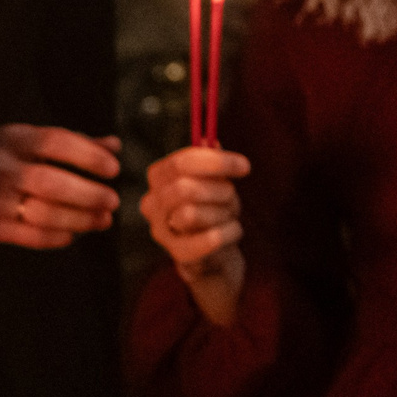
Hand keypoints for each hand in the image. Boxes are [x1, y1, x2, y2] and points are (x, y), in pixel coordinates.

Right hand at [0, 125, 121, 246]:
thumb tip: (113, 145)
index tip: (112, 168)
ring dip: (80, 219)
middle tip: (113, 200)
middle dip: (89, 194)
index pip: (56, 142)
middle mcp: (3, 168)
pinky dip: (57, 237)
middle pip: (53, 182)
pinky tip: (72, 234)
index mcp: (13, 139)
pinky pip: (31, 236)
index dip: (88, 155)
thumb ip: (69, 142)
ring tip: (102, 220)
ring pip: (45, 213)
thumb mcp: (21, 138)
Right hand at [139, 146, 249, 324]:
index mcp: (158, 178)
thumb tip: (212, 142)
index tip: (244, 166)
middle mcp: (152, 203)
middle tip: (232, 196)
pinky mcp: (177, 254)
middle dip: (219, 190)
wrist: (214, 254)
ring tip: (229, 216)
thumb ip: (211, 161)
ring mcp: (161, 230)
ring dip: (223, 213)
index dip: (215, 162)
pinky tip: (233, 231)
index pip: (180, 163)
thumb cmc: (213, 210)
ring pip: (191, 214)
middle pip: (183, 188)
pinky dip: (229, 232)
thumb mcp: (214, 182)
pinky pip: (208, 239)